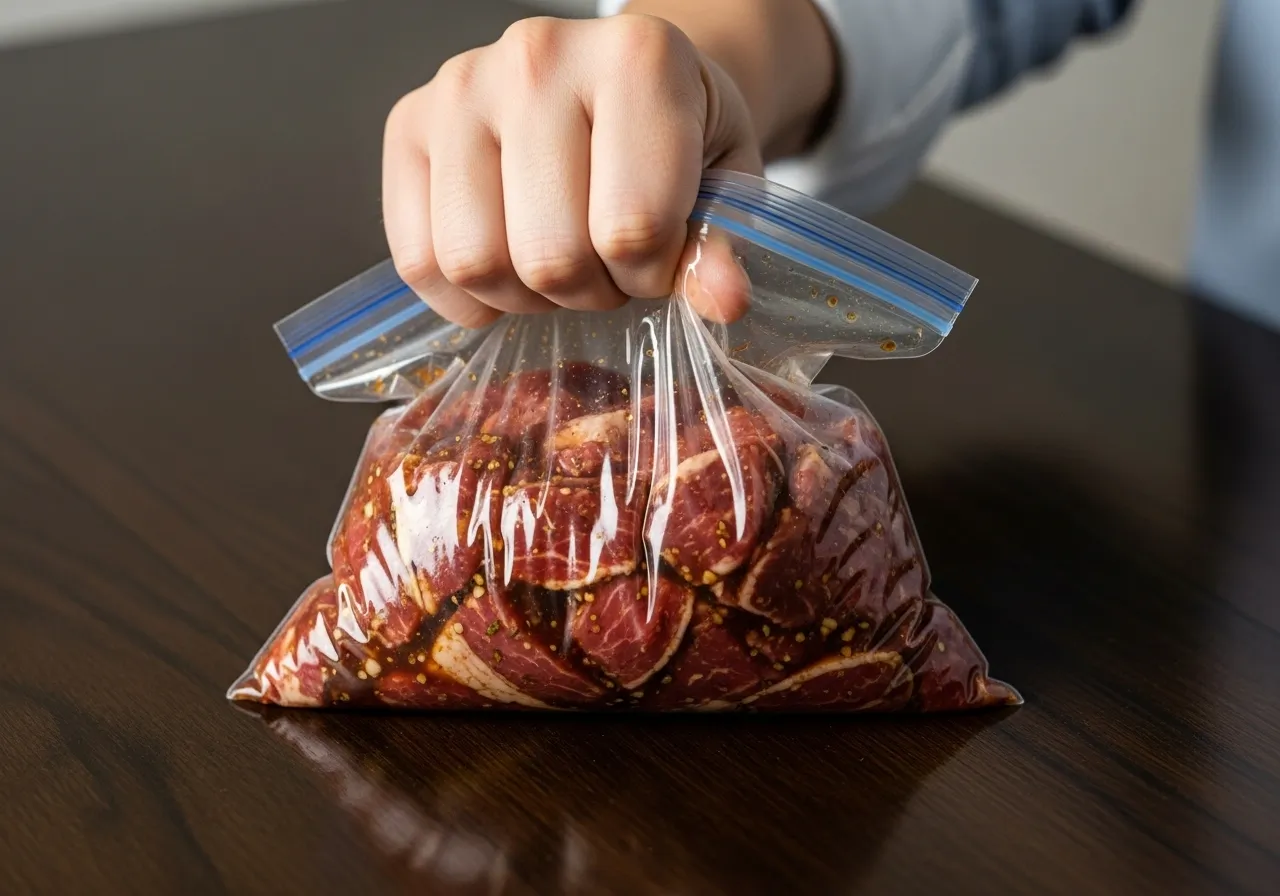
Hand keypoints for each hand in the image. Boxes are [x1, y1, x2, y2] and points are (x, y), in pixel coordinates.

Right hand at [382, 14, 761, 328]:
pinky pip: (417, 258)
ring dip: (524, 296)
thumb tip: (724, 302)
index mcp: (638, 59)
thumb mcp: (724, 185)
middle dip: (588, 290)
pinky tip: (504, 272)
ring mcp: (461, 86)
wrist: (620, 82)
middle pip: (548, 255)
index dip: (650, 274)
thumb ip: (720, 245)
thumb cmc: (677, 135)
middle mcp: (538, 56)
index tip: (660, 257)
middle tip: (607, 264)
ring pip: (475, 261)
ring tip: (557, 262)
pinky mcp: (408, 123)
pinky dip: (464, 296)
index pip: (631, 226)